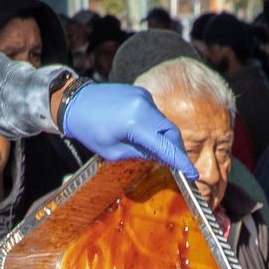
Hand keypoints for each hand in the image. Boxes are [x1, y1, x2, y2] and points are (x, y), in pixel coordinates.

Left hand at [60, 80, 199, 181]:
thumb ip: (140, 153)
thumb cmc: (89, 130)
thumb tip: (159, 156)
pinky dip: (157, 128)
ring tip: (165, 155)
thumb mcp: (113, 151)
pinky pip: (156, 115)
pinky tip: (151, 138)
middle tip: (181, 167)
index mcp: (134, 122)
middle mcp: (143, 106)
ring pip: (164, 123)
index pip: (165, 145)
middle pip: (171, 131)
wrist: (76, 102)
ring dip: (167, 139)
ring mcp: (144, 97)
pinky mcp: (141, 94)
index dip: (180, 161)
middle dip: (177, 150)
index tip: (192, 174)